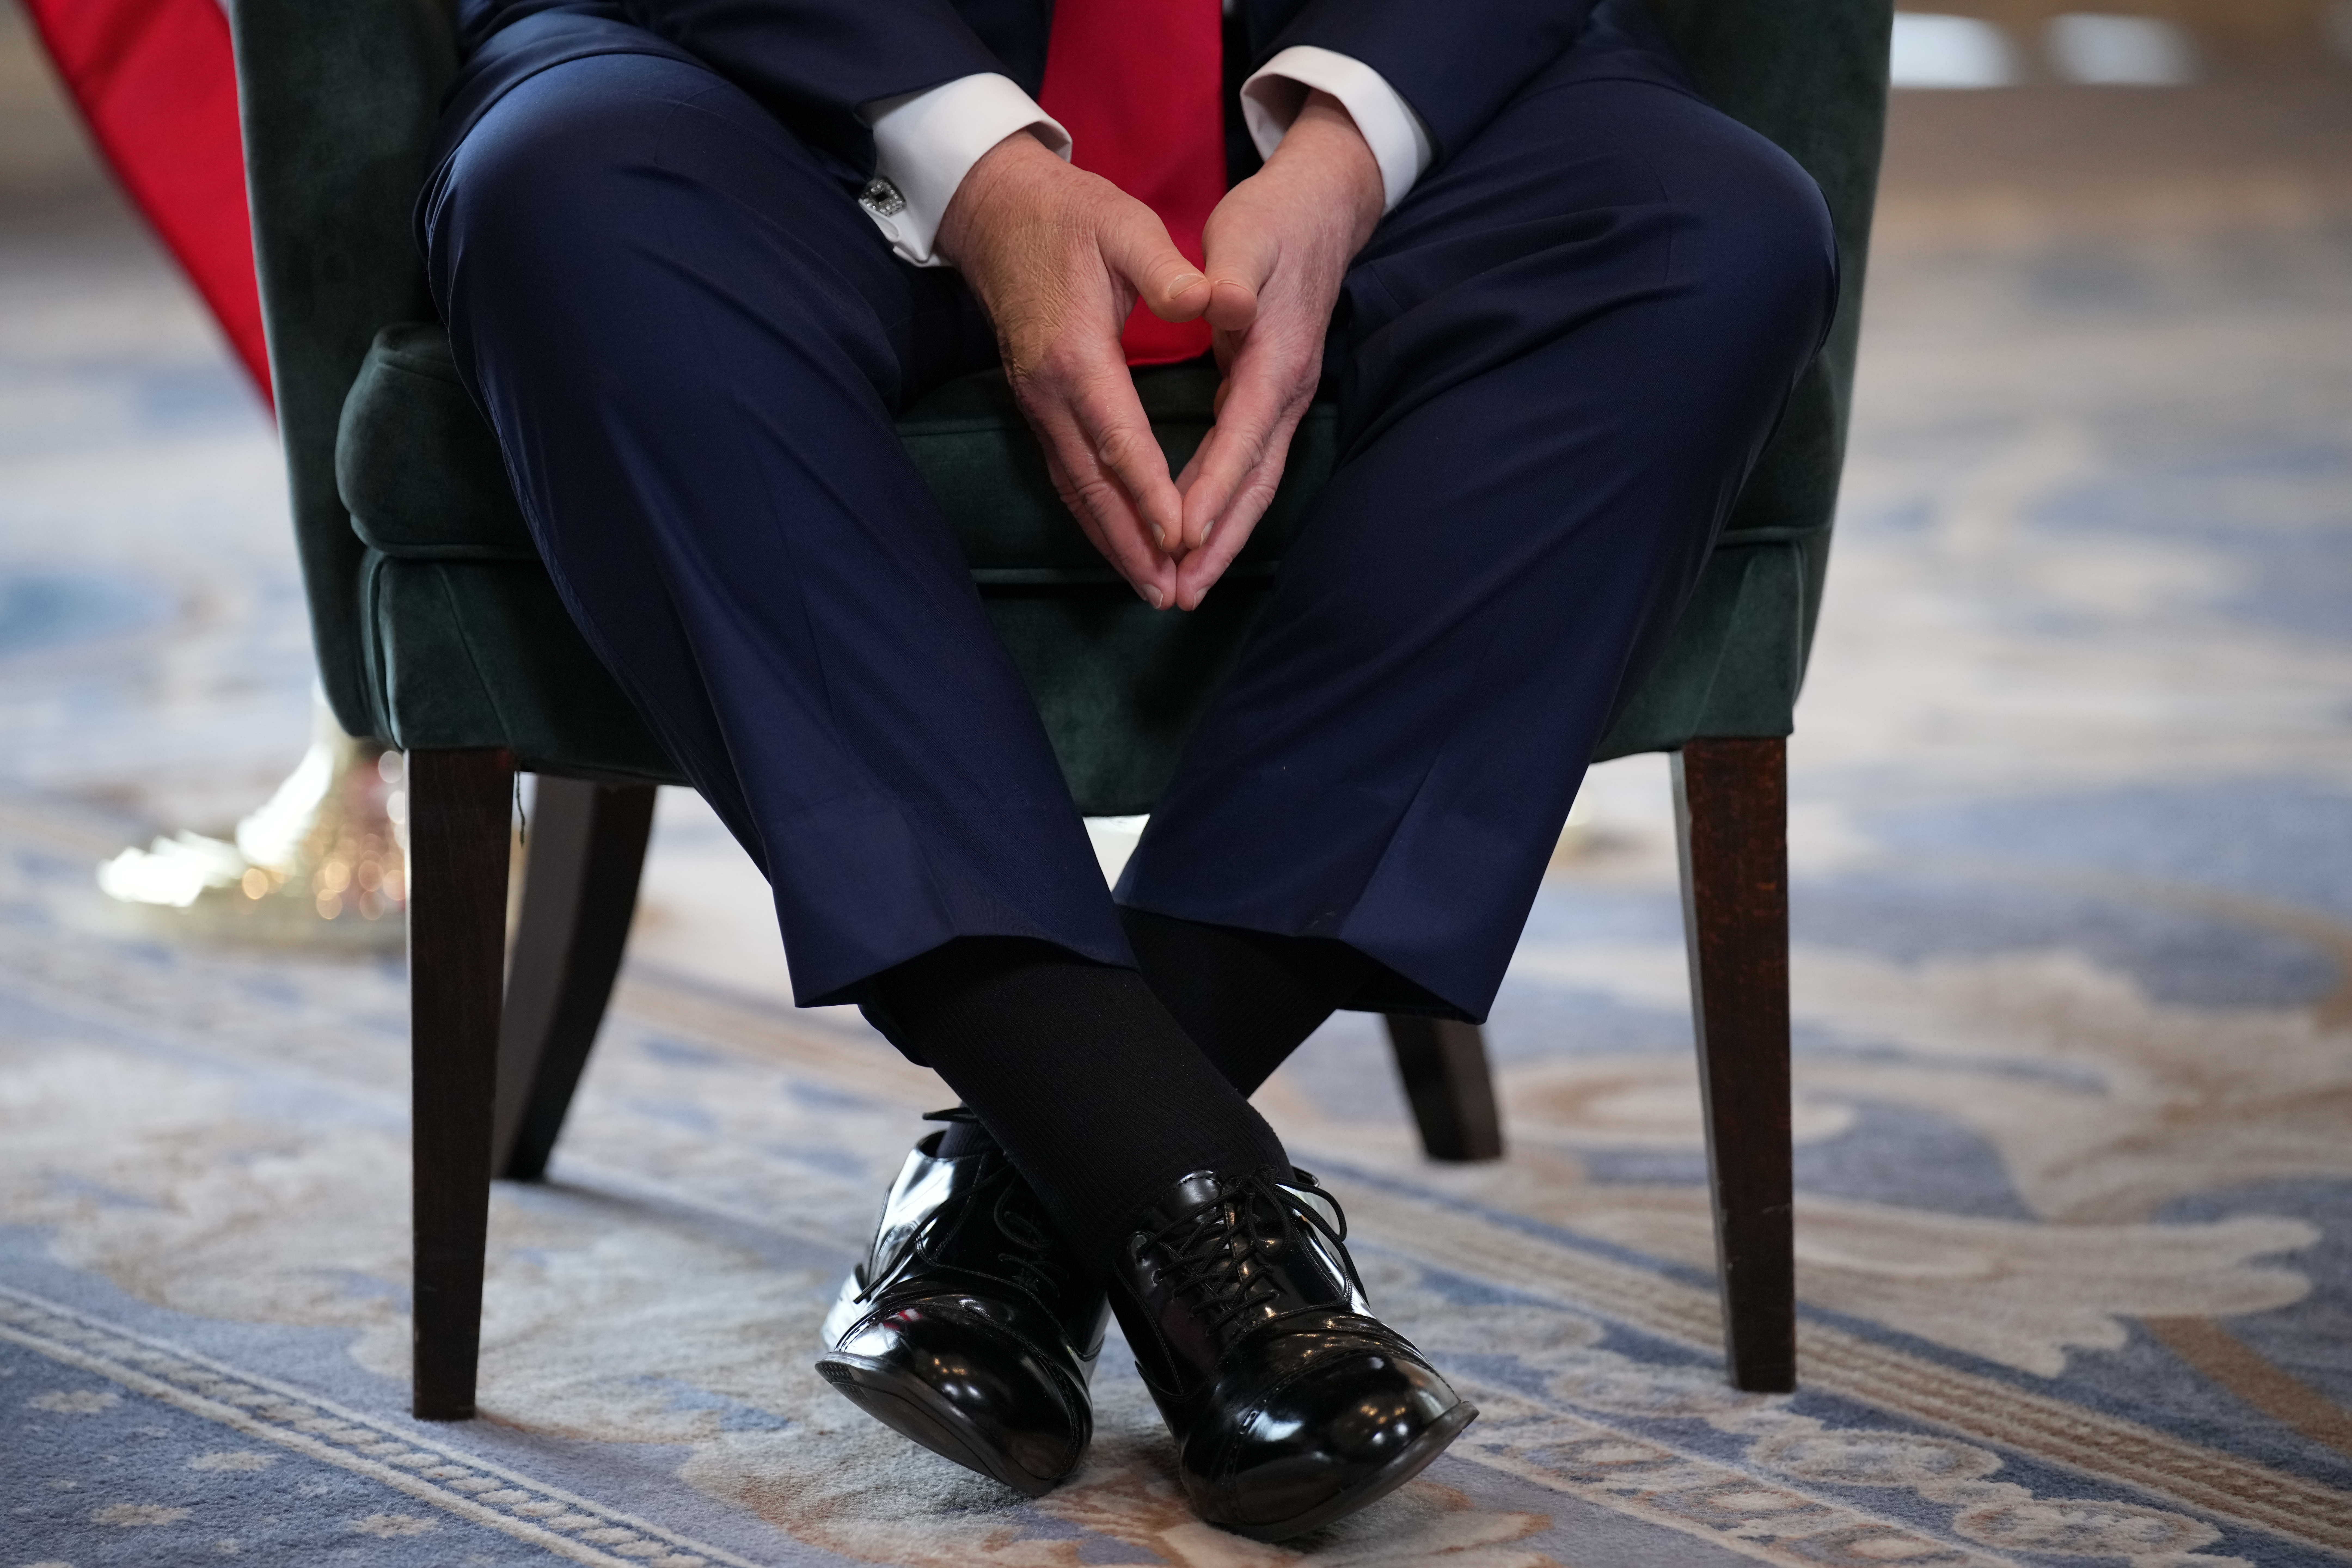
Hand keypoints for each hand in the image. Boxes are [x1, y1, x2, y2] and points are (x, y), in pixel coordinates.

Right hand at [937, 131, 1211, 607]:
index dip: (1151, 493)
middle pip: (1093, 483)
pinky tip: (1118, 544)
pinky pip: (1066, 475)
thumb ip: (1169, 269)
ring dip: (1112, 542)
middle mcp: (1048, 391)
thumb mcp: (1126, 225)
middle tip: (1168, 592)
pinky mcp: (1036, 406)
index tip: (1182, 537)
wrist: (998, 212)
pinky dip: (1093, 516)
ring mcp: (1036, 403)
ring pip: (1075, 489)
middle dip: (1133, 542)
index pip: (1120, 439)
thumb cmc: (1071, 216)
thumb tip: (1212, 299)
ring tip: (1149, 588)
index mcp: (1076, 352)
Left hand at [1171, 91, 1383, 609]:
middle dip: (1218, 541)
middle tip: (1181, 593)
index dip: (1213, 487)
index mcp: (1276, 355)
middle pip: (1255, 482)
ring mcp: (1282, 401)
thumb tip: (1223, 303)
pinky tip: (1195, 539)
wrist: (1318, 213)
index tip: (1180, 534)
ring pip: (1254, 485)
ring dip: (1221, 539)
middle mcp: (1285, 391)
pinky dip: (1223, 508)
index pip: (1242, 435)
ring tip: (1185, 587)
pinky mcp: (1270, 402)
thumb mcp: (1247, 233)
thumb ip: (1232, 271)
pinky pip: (1247, 469)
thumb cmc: (1272, 223)